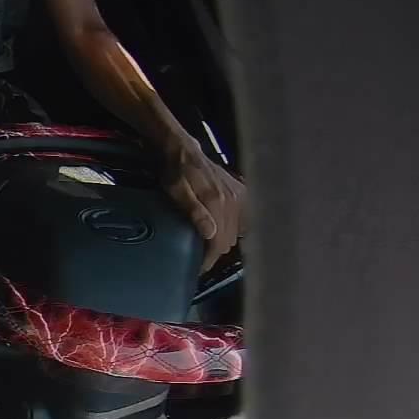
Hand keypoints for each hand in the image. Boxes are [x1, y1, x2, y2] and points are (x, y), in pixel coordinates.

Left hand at [162, 139, 246, 272]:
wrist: (183, 150)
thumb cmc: (175, 173)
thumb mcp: (176, 191)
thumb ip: (193, 211)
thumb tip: (209, 234)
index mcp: (217, 202)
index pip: (219, 242)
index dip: (209, 259)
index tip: (198, 268)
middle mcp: (233, 200)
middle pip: (229, 240)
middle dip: (215, 252)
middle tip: (199, 257)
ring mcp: (240, 196)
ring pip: (237, 232)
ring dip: (223, 241)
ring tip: (208, 245)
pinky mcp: (242, 192)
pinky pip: (243, 220)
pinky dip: (233, 228)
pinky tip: (221, 230)